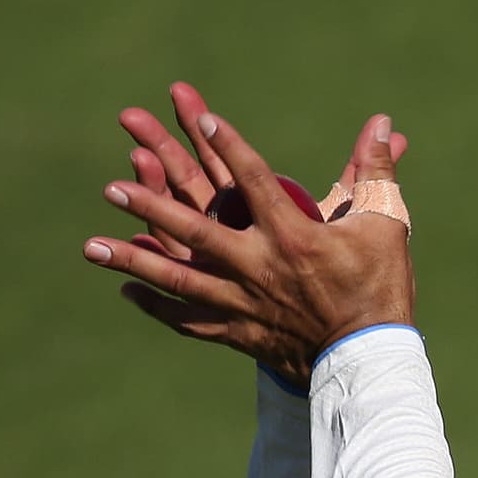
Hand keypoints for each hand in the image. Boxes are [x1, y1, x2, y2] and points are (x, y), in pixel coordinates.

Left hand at [85, 110, 415, 388]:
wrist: (371, 362)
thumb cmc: (381, 290)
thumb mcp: (385, 225)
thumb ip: (376, 171)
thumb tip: (384, 124)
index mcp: (293, 235)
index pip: (253, 179)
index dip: (229, 143)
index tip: (200, 115)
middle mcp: (258, 266)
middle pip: (194, 230)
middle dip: (150, 206)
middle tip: (111, 187)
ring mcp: (243, 303)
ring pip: (178, 278)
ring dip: (134, 259)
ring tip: (91, 245)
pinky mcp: (239, 333)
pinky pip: (188, 321)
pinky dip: (157, 308)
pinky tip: (127, 292)